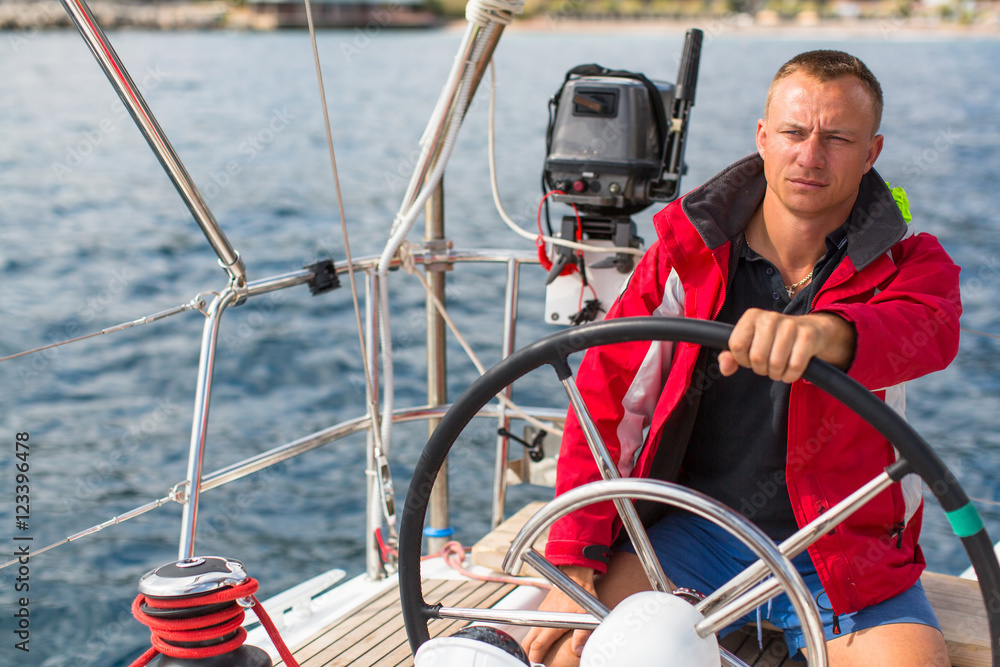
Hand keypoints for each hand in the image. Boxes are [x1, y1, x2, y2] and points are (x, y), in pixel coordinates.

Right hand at [521, 566, 596, 663]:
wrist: (575, 574)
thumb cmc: (582, 593)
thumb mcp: (587, 614)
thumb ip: (582, 634)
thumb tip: (577, 651)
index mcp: (553, 622)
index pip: (538, 644)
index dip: (535, 656)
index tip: (534, 664)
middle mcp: (544, 618)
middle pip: (529, 640)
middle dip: (526, 653)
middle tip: (526, 662)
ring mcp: (542, 613)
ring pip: (529, 633)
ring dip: (527, 645)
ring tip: (527, 657)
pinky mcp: (544, 609)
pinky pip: (533, 626)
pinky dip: (531, 637)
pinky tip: (535, 642)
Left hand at [718, 309, 855, 382]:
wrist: (810, 330)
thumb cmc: (773, 340)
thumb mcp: (749, 344)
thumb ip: (731, 356)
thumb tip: (725, 368)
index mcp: (752, 316)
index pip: (736, 345)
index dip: (742, 359)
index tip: (750, 358)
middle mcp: (770, 317)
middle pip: (756, 357)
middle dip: (760, 369)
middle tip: (767, 366)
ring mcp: (790, 325)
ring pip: (775, 363)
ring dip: (776, 373)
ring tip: (778, 368)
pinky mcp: (807, 336)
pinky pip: (794, 366)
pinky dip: (790, 375)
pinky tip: (790, 371)